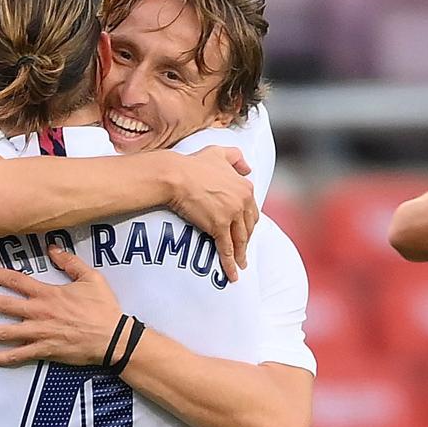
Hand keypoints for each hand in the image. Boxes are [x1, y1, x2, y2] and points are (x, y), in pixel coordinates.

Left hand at [0, 246, 123, 366]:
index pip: (17, 281)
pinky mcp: (46, 350)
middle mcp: (40, 312)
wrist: (113, 337)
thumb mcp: (91, 278)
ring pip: (8, 332)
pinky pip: (21, 354)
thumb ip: (70, 263)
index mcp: (49, 294)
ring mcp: (41, 333)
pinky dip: (5, 357)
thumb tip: (52, 248)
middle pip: (6, 305)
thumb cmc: (104, 308)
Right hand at [165, 146, 258, 283]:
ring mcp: (232, 214)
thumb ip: (235, 157)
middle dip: (246, 240)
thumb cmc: (193, 164)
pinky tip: (232, 274)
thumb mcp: (218, 152)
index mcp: (245, 187)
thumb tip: (248, 168)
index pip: (252, 211)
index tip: (245, 232)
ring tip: (240, 266)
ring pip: (240, 240)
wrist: (175, 175)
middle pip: (248, 227)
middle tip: (243, 250)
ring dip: (241, 256)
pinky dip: (230, 263)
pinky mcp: (219, 226)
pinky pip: (227, 249)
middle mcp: (242, 201)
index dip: (248, 224)